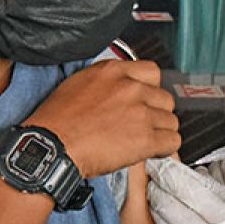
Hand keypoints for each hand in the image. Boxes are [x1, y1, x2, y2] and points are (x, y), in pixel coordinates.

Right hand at [24, 61, 178, 178]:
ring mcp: (141, 112)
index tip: (144, 101)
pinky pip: (173, 141)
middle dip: (156, 113)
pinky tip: (150, 151)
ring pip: (171, 121)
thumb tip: (121, 89)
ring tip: (141, 141)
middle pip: (165, 98)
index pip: (153, 72)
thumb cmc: (57, 122)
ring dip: (160, 132)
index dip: (150, 90)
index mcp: (114, 71)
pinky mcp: (146, 137)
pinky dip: (164, 149)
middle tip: (141, 125)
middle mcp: (131, 88)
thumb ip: (107, 82)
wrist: (51, 147)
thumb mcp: (79, 84)